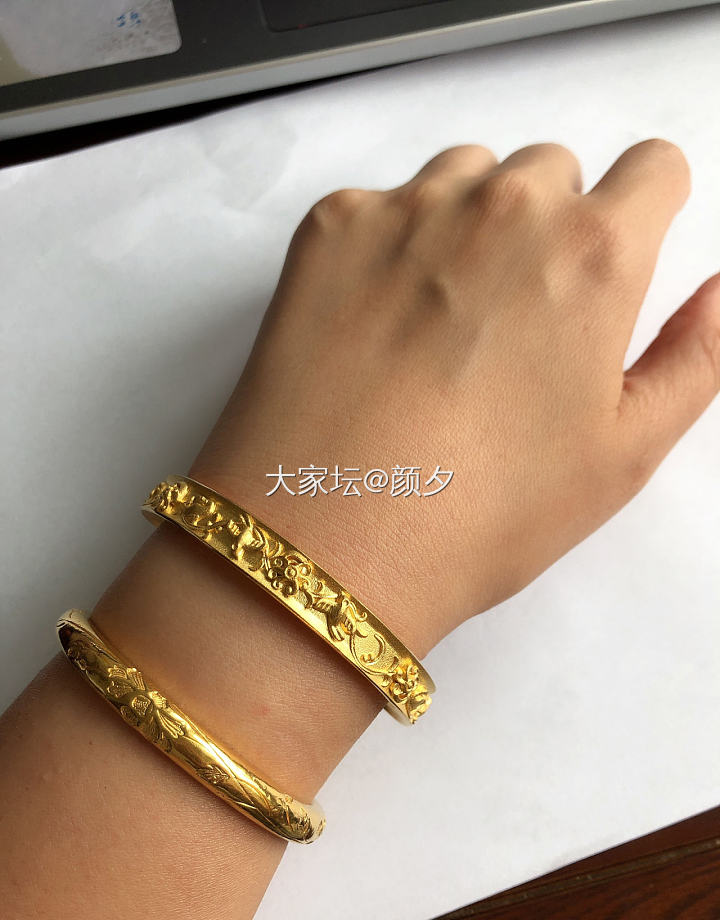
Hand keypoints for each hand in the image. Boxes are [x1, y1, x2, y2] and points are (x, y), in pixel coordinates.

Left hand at [190, 139, 719, 654]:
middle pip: (552, 170)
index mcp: (594, 254)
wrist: (328, 540)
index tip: (614, 259)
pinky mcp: (330, 228)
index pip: (652, 168)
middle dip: (549, 226)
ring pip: (466, 176)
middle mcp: (504, 206)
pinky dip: (388, 245)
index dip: (642, 212)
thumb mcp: (623, 453)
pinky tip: (375, 327)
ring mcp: (407, 209)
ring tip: (443, 323)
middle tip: (514, 323)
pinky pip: (381, 204)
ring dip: (469, 223)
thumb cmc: (481, 513)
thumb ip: (695, 357)